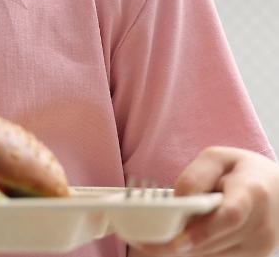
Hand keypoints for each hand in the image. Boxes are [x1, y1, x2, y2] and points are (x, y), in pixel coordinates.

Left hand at [136, 147, 278, 256]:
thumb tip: (178, 200)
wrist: (276, 190)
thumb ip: (195, 177)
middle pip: (213, 241)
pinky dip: (194, 252)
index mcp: (252, 193)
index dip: (202, 232)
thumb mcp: (217, 158)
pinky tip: (176, 242)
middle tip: (141, 242)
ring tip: (151, 242)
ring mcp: (260, 245)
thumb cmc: (242, 171)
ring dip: (182, 250)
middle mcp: (260, 224)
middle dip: (176, 243)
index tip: (174, 241)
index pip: (229, 217)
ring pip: (212, 255)